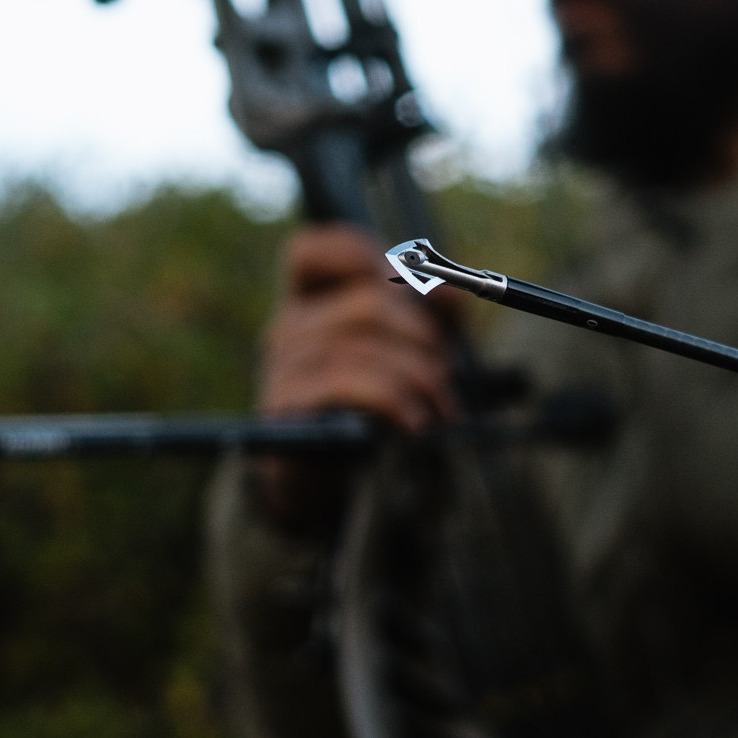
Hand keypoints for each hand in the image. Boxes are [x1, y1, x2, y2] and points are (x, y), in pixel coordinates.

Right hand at [252, 225, 457, 523]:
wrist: (321, 486)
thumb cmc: (363, 415)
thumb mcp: (399, 359)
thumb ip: (426, 321)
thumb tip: (455, 295)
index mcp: (309, 305)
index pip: (313, 252)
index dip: (361, 253)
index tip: (415, 282)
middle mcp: (288, 327)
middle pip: (362, 299)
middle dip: (421, 332)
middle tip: (448, 370)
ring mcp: (282, 365)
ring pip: (360, 344)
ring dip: (416, 374)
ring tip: (443, 407)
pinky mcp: (285, 406)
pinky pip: (342, 382)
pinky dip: (390, 397)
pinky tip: (415, 422)